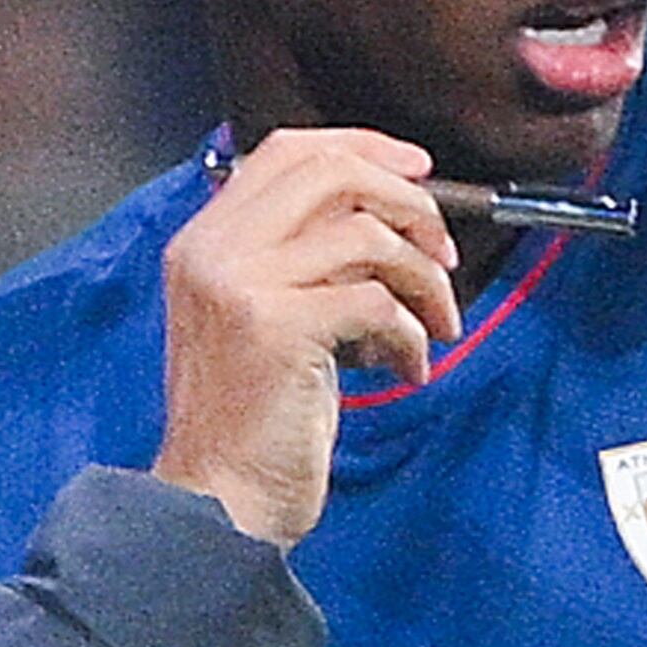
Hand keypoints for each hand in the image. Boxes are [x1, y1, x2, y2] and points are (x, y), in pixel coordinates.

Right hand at [151, 128, 459, 545]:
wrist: (217, 499)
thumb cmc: (249, 419)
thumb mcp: (259, 316)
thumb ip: (299, 257)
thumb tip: (387, 217)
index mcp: (204, 239)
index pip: (288, 150)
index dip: (364, 148)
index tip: (419, 171)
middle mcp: (214, 250)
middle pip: (331, 172)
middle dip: (408, 202)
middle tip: (441, 251)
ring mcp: (241, 285)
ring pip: (367, 236)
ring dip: (423, 279)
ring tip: (434, 325)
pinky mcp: (278, 327)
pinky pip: (378, 301)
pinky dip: (412, 333)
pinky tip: (407, 368)